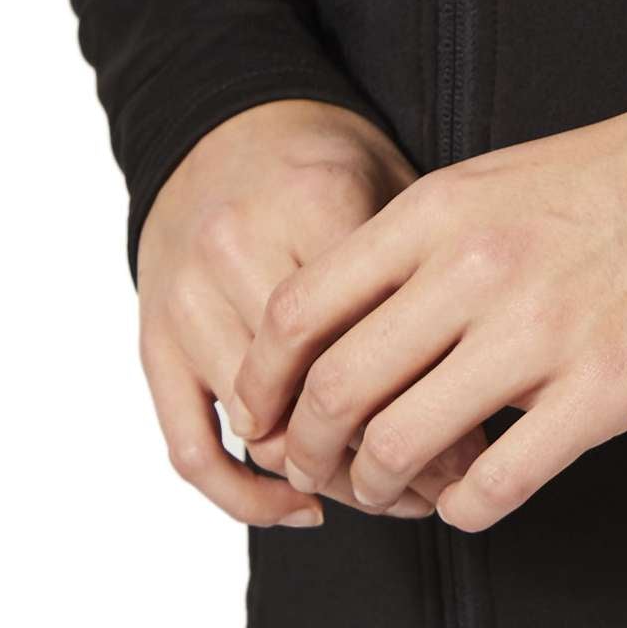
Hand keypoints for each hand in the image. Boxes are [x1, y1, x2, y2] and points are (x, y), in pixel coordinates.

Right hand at [136, 97, 449, 529]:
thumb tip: (476, 407)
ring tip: (384, 496)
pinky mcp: (150, 335)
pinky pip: (188, 444)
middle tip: (432, 485)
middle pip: (310, 390)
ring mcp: (184, 296)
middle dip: (378, 456)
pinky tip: (296, 508)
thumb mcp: (394, 186)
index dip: (425, 407)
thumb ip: (424, 279)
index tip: (472, 451)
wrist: (222, 120)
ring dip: (322, 479)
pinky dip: (241, 494)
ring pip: (256, 427)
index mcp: (312, 200)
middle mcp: (236, 247)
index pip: (371, 335)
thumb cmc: (325, 162)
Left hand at [229, 85, 626, 533]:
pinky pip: (495, 486)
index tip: (262, 415)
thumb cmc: (617, 183)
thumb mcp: (491, 183)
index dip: (263, 380)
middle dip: (310, 451)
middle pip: (337, 390)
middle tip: (318, 471)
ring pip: (401, 446)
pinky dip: (463, 509)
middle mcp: (476, 271)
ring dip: (379, 488)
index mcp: (439, 212)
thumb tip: (336, 327)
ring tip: (390, 491)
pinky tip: (470, 497)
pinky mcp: (604, 394)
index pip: (301, 309)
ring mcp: (541, 335)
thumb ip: (412, 247)